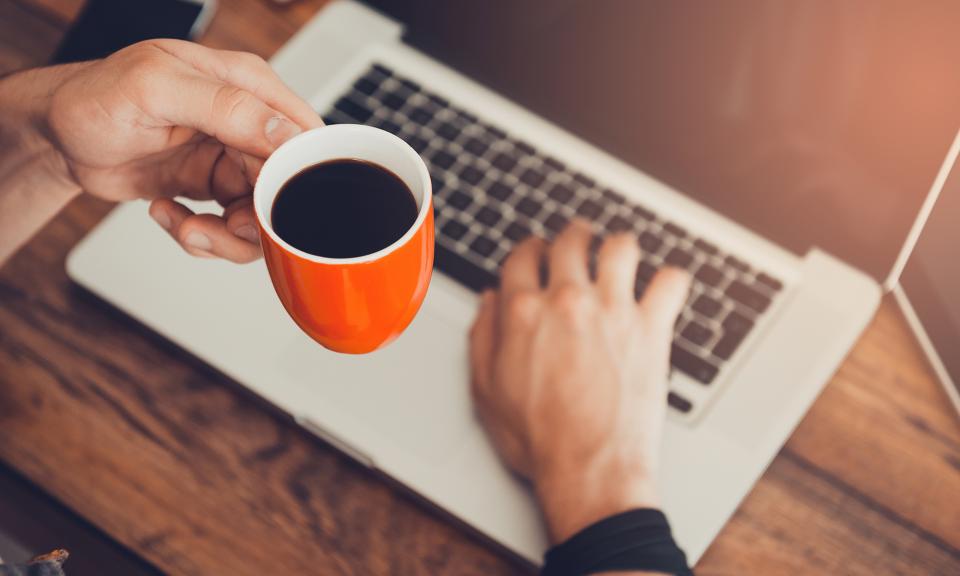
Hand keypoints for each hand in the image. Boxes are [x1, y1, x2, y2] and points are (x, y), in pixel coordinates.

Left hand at [43, 39, 322, 261]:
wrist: (59, 137)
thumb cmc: (94, 98)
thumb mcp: (156, 90)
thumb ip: (227, 108)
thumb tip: (283, 133)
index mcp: (248, 86)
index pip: (303, 135)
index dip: (294, 176)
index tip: (266, 201)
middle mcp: (247, 124)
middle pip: (287, 187)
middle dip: (257, 218)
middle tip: (222, 223)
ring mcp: (231, 159)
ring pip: (263, 217)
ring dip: (224, 236)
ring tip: (185, 226)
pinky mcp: (214, 189)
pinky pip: (232, 230)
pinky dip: (202, 236)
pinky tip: (168, 213)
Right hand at [469, 221, 690, 543]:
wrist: (588, 468)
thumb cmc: (538, 438)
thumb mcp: (486, 389)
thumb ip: (483, 337)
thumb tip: (489, 303)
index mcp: (524, 311)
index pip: (523, 255)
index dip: (529, 248)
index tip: (535, 251)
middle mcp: (568, 301)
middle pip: (571, 241)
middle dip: (573, 235)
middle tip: (579, 238)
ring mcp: (614, 311)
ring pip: (621, 247)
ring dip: (618, 246)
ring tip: (620, 253)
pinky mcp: (651, 329)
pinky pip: (671, 282)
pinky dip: (671, 280)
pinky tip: (664, 286)